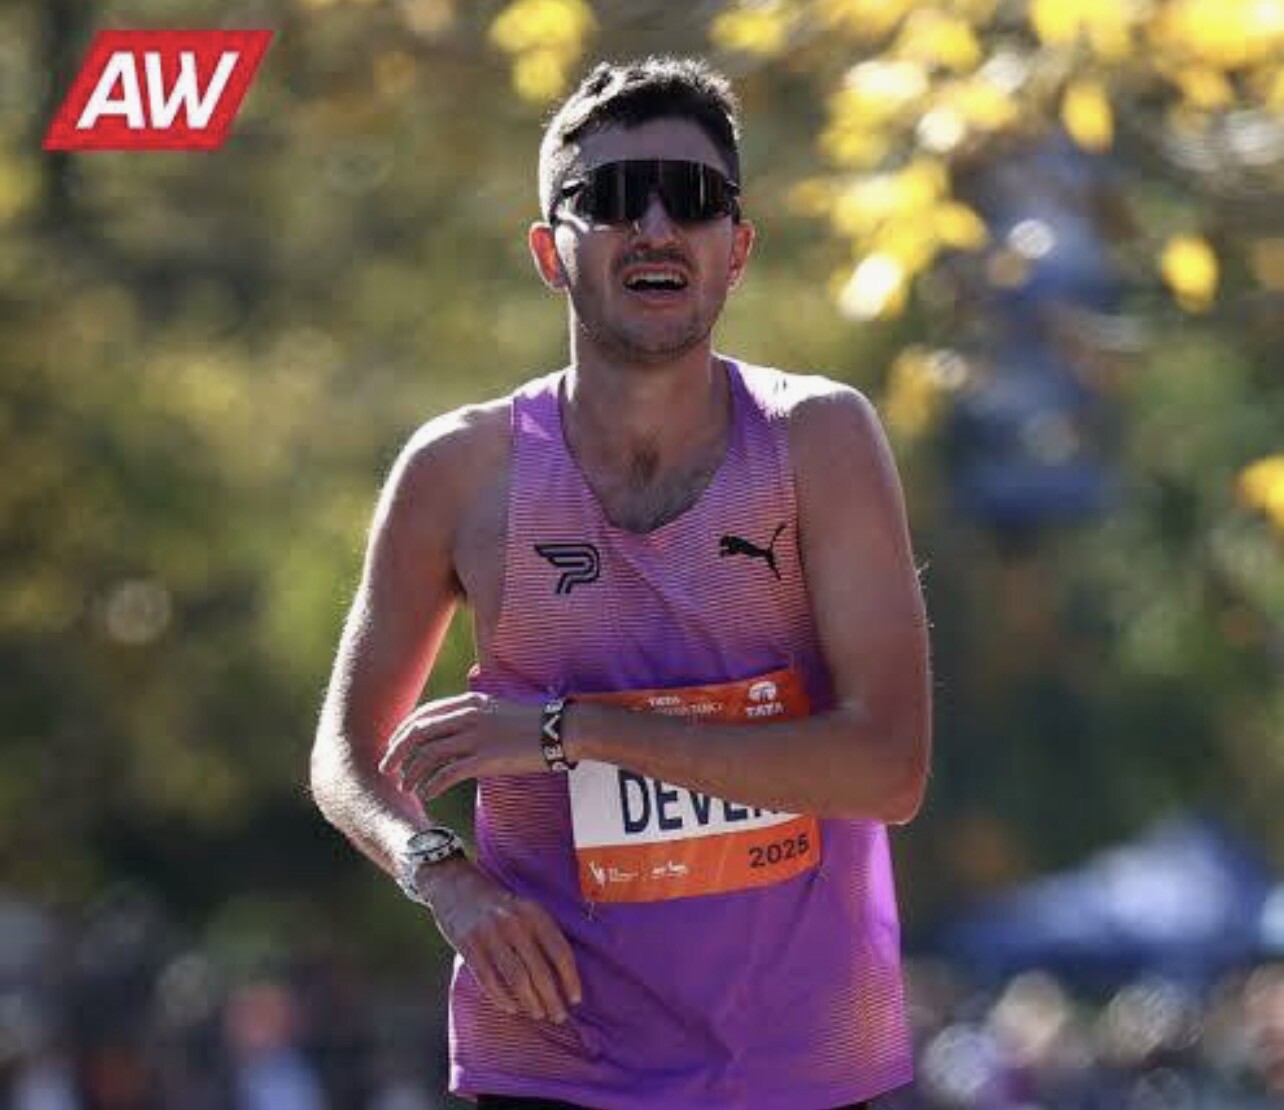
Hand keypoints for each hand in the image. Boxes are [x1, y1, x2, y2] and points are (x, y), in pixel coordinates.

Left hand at [379, 692, 544, 801]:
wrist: (561, 728)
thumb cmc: (533, 721)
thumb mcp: (498, 709)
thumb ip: (474, 714)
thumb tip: (457, 727)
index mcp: (469, 703)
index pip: (423, 714)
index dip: (403, 732)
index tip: (394, 746)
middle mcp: (467, 717)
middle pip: (418, 732)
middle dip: (397, 751)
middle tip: (386, 769)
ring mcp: (475, 737)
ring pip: (428, 754)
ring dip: (411, 772)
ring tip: (405, 787)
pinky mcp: (485, 759)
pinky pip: (447, 773)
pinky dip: (431, 784)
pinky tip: (426, 794)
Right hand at [419, 857, 581, 1022]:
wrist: (456, 886)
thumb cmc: (499, 905)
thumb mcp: (525, 908)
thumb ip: (542, 933)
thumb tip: (562, 975)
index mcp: (535, 913)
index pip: (560, 951)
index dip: (570, 979)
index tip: (575, 999)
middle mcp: (516, 923)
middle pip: (540, 970)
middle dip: (552, 998)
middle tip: (558, 1016)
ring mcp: (491, 934)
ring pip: (517, 978)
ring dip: (531, 1002)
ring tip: (538, 1014)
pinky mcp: (469, 945)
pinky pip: (489, 979)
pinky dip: (502, 997)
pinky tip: (511, 1008)